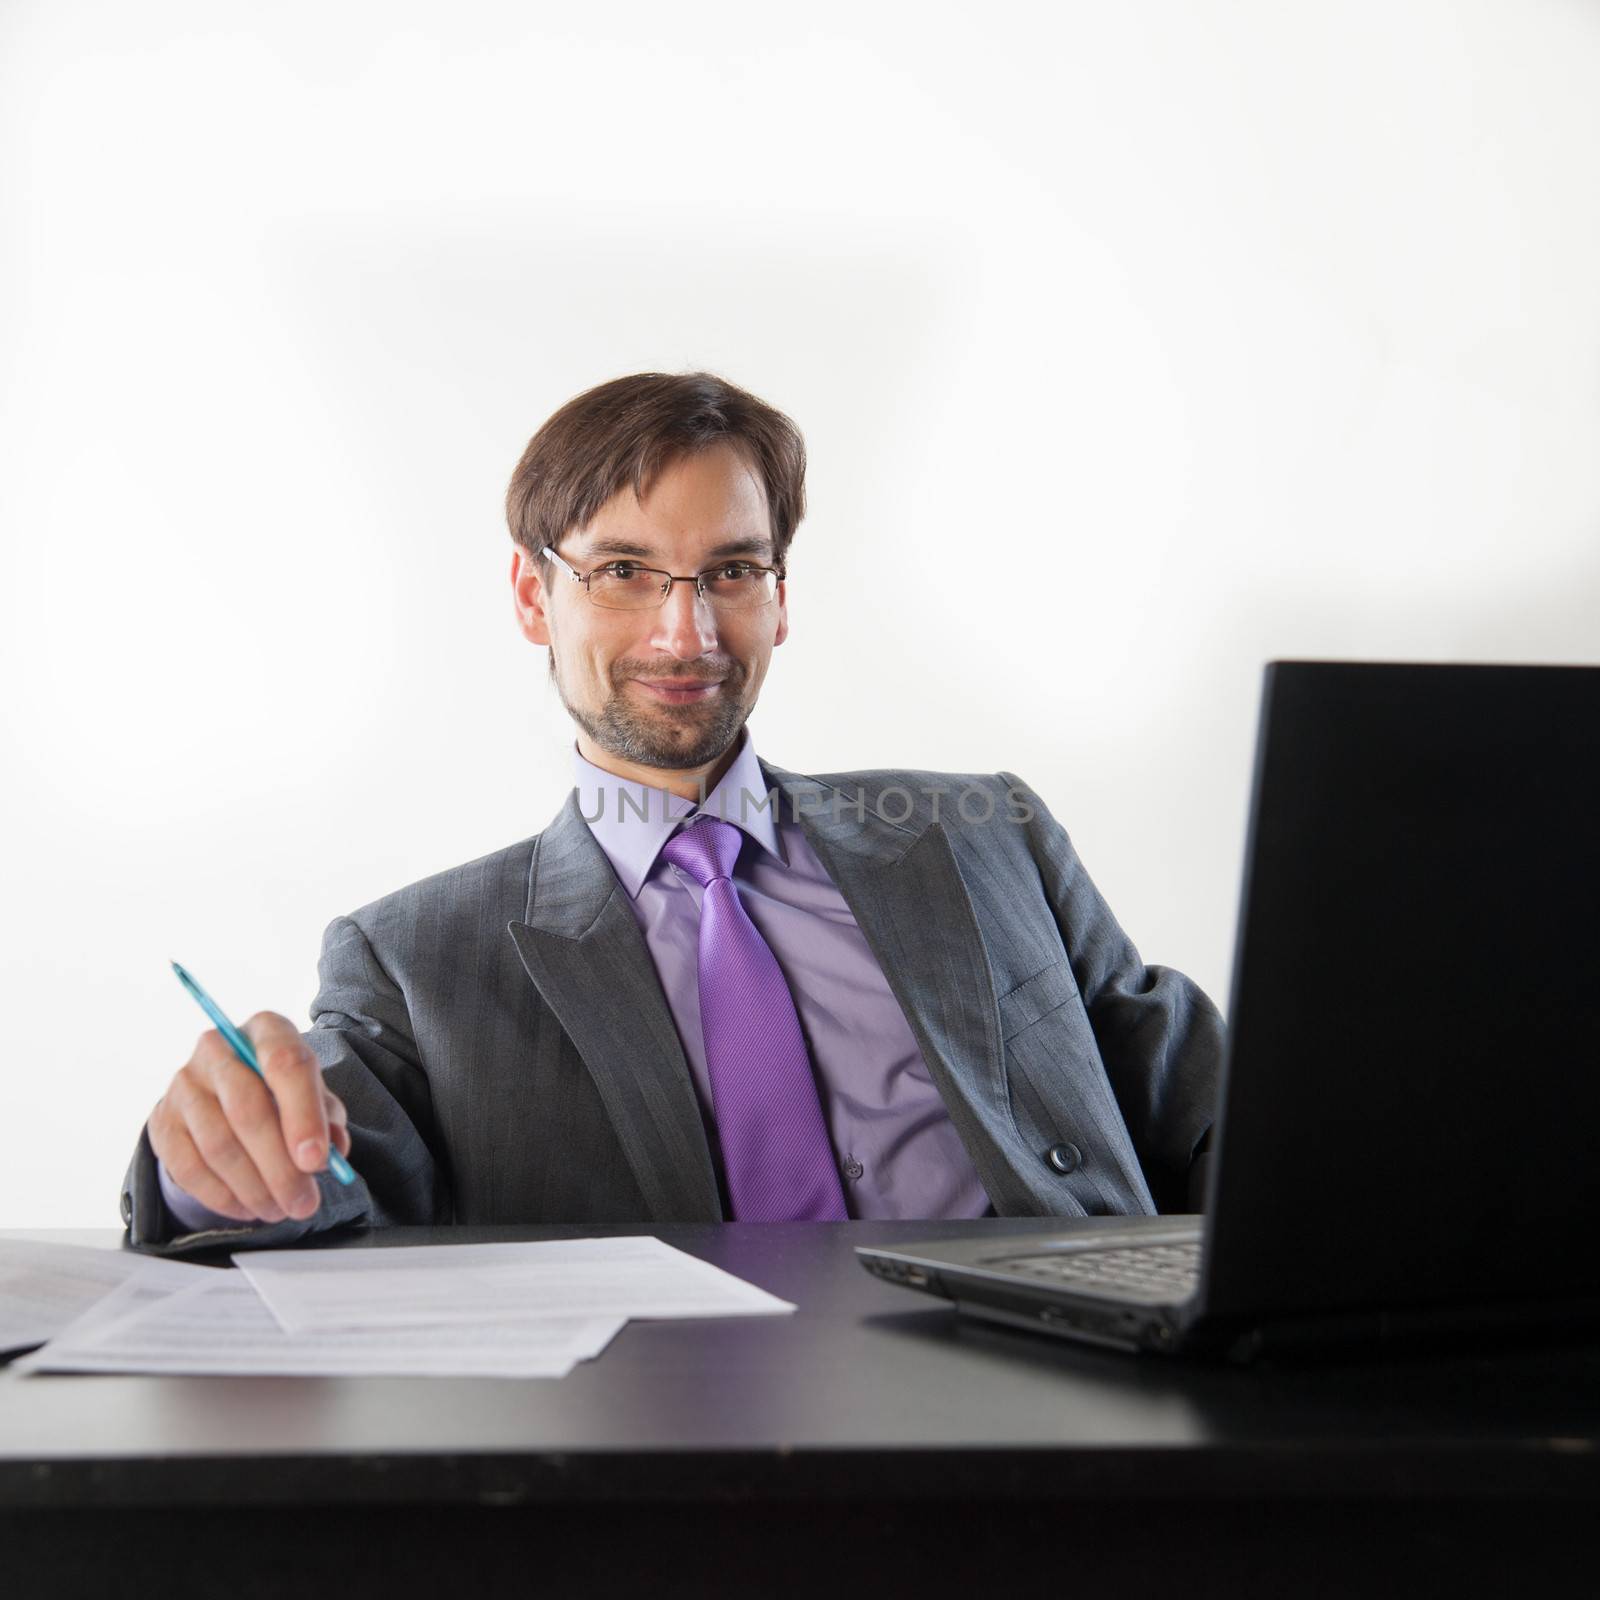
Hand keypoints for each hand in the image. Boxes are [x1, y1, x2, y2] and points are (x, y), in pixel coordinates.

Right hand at [146, 1013, 351, 1223]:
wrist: (229, 1092)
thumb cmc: (282, 1091)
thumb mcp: (314, 1096)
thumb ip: (327, 1119)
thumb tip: (332, 1150)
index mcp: (266, 1030)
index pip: (285, 1064)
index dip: (302, 1116)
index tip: (316, 1162)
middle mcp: (217, 1048)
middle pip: (248, 1110)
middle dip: (280, 1167)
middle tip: (303, 1203)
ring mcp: (183, 1084)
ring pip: (218, 1144)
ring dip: (253, 1188)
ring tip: (280, 1210)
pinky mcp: (162, 1121)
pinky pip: (188, 1168)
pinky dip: (222, 1196)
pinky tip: (248, 1209)